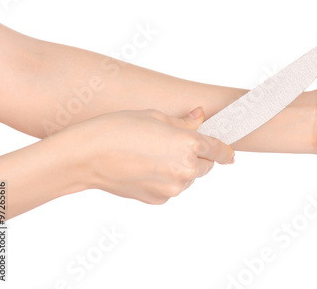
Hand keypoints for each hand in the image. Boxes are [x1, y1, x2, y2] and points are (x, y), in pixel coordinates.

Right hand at [56, 107, 234, 203]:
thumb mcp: (154, 116)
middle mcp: (185, 169)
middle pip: (204, 166)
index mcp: (189, 144)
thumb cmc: (117, 129)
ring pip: (187, 179)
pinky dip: (165, 181)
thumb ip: (183, 122)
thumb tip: (200, 116)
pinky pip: (171, 189)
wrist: (87, 156)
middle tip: (173, 147)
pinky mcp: (159, 200)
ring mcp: (173, 188)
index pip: (217, 150)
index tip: (228, 155)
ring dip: (179, 169)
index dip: (225, 152)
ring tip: (152, 156)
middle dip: (196, 157)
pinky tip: (144, 169)